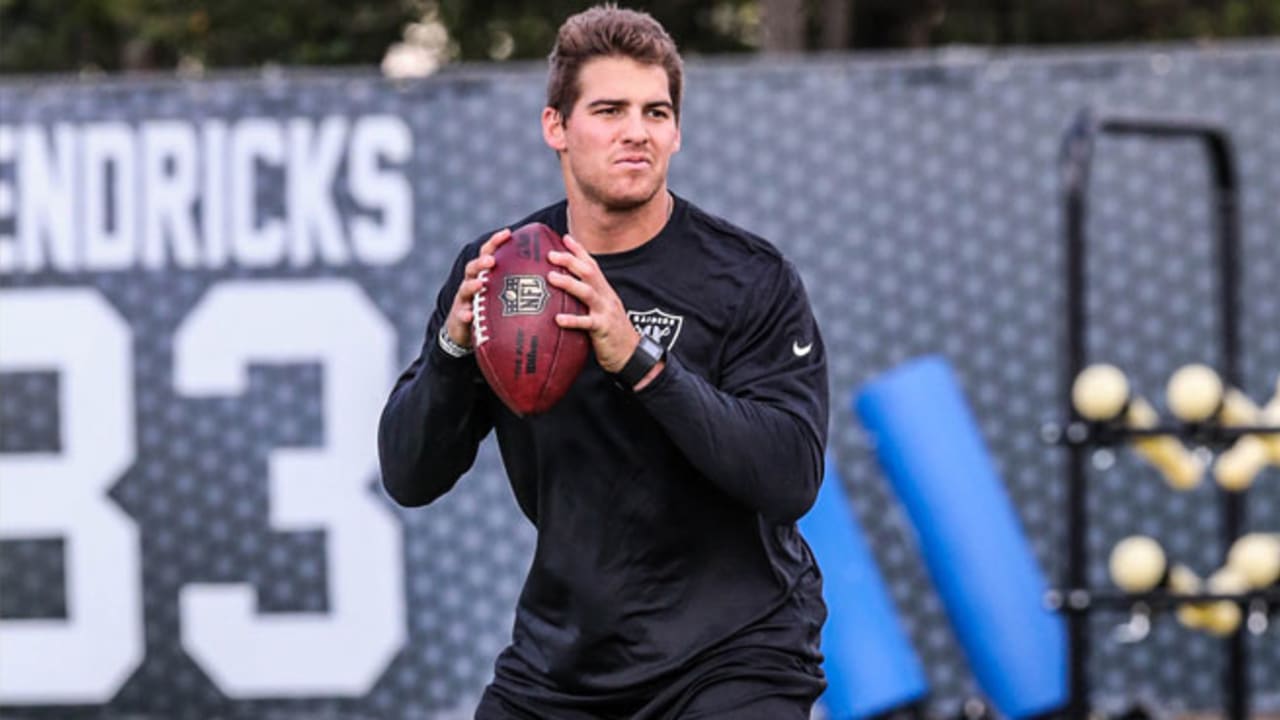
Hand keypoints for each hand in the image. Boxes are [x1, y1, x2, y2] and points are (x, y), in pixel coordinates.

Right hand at [444, 228, 510, 347]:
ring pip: (465, 289)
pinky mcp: (460, 318)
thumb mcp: (506, 295)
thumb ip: (522, 284)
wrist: (468, 332)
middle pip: (473, 267)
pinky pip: (462, 316)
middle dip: (481, 262)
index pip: (488, 253)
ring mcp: (464, 300)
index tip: (508, 232)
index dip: (496, 242)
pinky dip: (465, 314)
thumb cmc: (493, 310)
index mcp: (484, 275)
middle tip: (491, 260)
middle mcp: (472, 283)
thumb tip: (553, 273)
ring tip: (480, 284)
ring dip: (472, 285)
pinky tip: (469, 316)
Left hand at [547, 234, 640, 373]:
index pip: (592, 265)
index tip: (564, 237)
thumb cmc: (611, 331)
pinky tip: (558, 319)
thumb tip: (567, 288)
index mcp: (605, 290)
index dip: (579, 250)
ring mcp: (605, 311)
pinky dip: (572, 320)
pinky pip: (587, 323)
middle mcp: (606, 296)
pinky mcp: (603, 329)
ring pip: (587, 292)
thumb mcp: (602, 308)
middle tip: (550, 255)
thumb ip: (588, 297)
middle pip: (589, 272)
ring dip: (569, 283)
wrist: (631, 353)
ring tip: (551, 277)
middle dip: (570, 261)